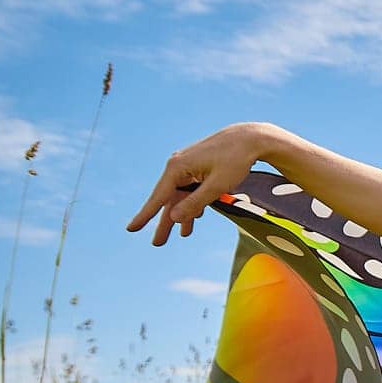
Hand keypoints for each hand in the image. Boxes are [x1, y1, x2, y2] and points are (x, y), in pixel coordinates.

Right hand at [127, 123, 269, 245]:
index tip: (131, 229)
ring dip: (182, 215)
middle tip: (158, 244)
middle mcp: (178, 165)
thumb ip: (195, 203)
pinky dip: (193, 204)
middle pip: (168, 199)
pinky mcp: (198, 167)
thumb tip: (173, 217)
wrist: (250, 138)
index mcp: (177, 167)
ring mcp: (188, 166)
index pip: (158, 197)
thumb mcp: (217, 186)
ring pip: (181, 196)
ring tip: (182, 235)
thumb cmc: (235, 160)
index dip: (145, 215)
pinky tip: (195, 219)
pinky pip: (191, 189)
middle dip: (165, 222)